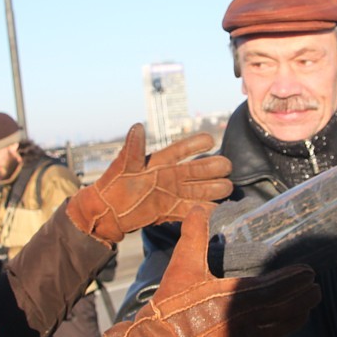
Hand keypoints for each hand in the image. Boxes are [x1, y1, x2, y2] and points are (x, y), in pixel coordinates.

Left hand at [66, 123, 232, 243]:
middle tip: (227, 167)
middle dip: (213, 167)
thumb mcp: (122, 165)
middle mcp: (171, 176)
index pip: (181, 150)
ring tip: (228, 187)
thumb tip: (137, 126)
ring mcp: (173, 194)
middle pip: (197, 170)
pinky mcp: (171, 211)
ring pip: (199, 190)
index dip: (196, 144)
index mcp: (159, 162)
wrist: (107, 211)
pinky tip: (218, 211)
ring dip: (213, 189)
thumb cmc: (113, 184)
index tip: (210, 140)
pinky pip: (191, 210)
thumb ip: (132, 148)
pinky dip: (204, 211)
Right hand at [103, 207, 319, 336]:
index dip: (294, 280)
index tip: (309, 272)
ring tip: (307, 308)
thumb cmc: (172, 305)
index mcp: (234, 296)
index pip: (276, 287)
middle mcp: (245, 320)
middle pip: (285, 309)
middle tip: (316, 289)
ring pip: (280, 330)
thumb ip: (194, 235)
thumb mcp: (181, 265)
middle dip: (303, 298)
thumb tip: (201, 208)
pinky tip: (281, 335)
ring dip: (296, 318)